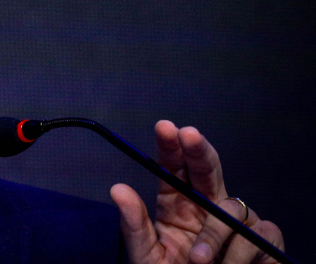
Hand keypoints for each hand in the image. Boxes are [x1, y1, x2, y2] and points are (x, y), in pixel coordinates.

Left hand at [110, 121, 284, 263]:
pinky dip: (242, 251)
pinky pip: (259, 234)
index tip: (165, 127)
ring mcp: (235, 223)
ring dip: (214, 234)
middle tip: (188, 135)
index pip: (173, 168)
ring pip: (232, 207)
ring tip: (197, 260)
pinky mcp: (262, 243)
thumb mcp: (147, 254)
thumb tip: (117, 189)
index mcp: (176, 204)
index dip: (170, 146)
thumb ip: (135, 225)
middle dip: (198, 149)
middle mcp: (206, 206)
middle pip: (206, 168)